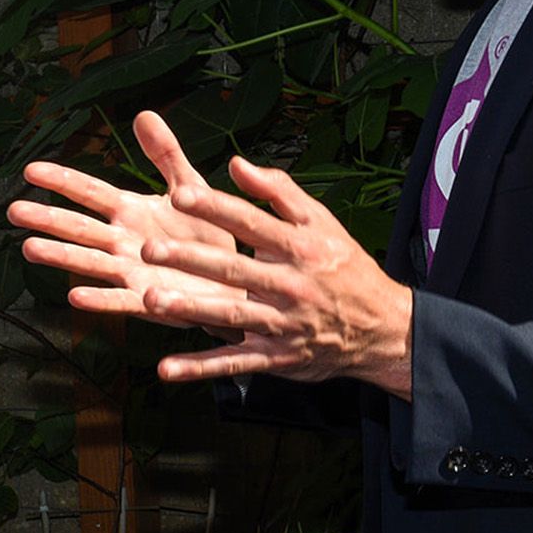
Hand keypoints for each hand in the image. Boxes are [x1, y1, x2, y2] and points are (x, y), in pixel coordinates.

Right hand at [9, 111, 244, 328]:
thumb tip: (144, 113)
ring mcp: (131, 271)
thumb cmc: (208, 234)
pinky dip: (98, 299)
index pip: (89, 191)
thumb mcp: (190, 186)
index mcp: (130, 211)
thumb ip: (166, 154)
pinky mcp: (147, 301)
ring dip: (60, 256)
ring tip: (29, 248)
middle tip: (13, 211)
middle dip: (47, 218)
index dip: (61, 180)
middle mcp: (122, 241)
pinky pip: (119, 299)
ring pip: (89, 261)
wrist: (236, 279)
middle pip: (79, 227)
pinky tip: (75, 296)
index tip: (30, 169)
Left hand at [136, 154, 414, 397]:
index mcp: (299, 247)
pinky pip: (235, 363)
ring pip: (232, 316)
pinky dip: (201, 368)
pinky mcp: (277, 357)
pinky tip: (167, 369)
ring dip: (191, 309)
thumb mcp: (322, 222)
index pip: (252, 222)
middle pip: (235, 269)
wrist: (383, 327)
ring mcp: (282, 324)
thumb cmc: (344, 266)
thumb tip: (237, 163)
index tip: (180, 194)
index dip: (216, 208)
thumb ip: (279, 191)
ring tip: (151, 300)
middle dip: (191, 259)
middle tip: (149, 249)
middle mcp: (290, 285)